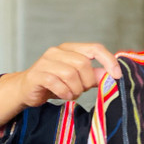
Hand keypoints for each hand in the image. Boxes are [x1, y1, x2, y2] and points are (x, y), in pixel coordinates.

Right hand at [0, 42, 120, 127]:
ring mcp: (45, 61)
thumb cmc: (55, 83)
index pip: (95, 48)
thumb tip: (111, 75)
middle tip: (82, 90)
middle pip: (83, 64)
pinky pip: (57, 83)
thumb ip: (93, 75)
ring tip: (71, 93)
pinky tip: (64, 95)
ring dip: (75, 89)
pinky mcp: (37, 74)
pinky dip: (64, 93)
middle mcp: (57, 51)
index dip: (108, 60)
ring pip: (70, 74)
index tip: (117, 76)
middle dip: (87, 81)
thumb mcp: (77, 79)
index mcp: (70, 48)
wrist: (26, 90)